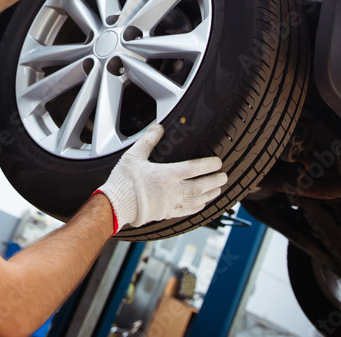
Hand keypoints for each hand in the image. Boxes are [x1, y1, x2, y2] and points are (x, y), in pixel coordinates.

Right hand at [95, 124, 227, 233]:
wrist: (116, 206)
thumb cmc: (124, 182)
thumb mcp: (134, 156)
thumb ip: (148, 140)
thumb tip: (158, 128)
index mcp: (166, 175)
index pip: (194, 168)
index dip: (208, 165)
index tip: (218, 162)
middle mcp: (173, 190)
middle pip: (200, 185)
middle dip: (215, 180)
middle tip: (224, 176)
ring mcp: (171, 204)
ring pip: (197, 199)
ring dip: (210, 194)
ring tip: (218, 189)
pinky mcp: (166, 213)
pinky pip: (187, 211)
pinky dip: (198, 207)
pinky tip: (202, 204)